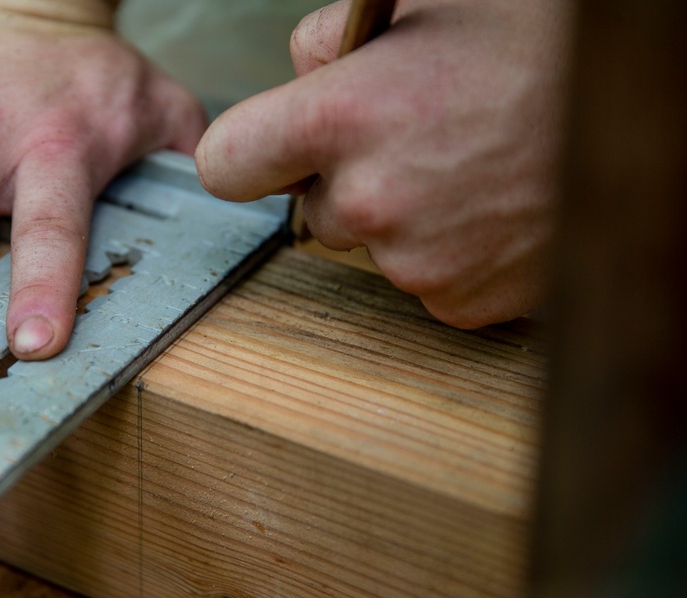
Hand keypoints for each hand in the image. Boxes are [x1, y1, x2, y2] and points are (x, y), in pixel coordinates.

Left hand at [196, 0, 572, 327]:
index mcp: (345, 116)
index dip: (248, 154)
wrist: (636, 107)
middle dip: (345, 183)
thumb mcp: (421, 7)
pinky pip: (422, 282)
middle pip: (309, 212)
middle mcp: (372, 199)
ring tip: (465, 171)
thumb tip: (297, 76)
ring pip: (369, 248)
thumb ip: (327, 42)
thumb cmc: (537, 47)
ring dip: (399, 220)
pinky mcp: (461, 302)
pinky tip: (488, 210)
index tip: (268, 152)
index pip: (226, 164)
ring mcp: (417, 261)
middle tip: (413, 143)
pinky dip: (446, 255)